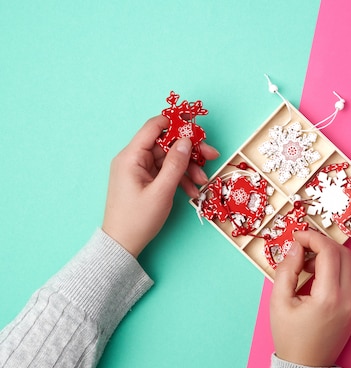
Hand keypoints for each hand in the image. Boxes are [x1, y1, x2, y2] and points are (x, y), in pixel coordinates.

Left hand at [101, 116, 218, 256]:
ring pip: (170, 159)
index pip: (154, 126)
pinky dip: (180, 178)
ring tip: (202, 182)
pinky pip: (166, 171)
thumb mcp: (161, 191)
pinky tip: (192, 190)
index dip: (177, 124)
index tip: (197, 128)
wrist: (122, 244)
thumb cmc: (137, 219)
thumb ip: (175, 164)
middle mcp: (134, 159)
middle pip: (167, 144)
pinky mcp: (145, 180)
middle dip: (190, 151)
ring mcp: (140, 170)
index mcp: (131, 156)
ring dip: (188, 168)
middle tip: (212, 156)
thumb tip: (187, 140)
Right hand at [270, 231, 350, 366]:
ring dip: (333, 254)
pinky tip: (321, 273)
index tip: (298, 236)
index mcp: (329, 298)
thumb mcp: (279, 302)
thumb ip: (287, 270)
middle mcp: (348, 298)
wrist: (306, 365)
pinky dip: (340, 265)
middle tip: (303, 246)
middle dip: (322, 243)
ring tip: (311, 263)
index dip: (312, 238)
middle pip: (343, 253)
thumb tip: (296, 247)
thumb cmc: (291, 337)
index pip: (329, 252)